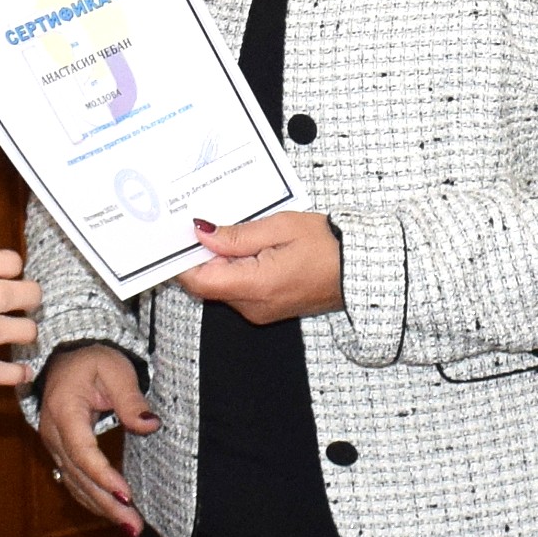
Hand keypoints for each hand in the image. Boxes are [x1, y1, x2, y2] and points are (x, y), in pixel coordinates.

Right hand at [31, 341, 153, 532]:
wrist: (66, 355)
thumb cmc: (93, 360)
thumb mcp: (115, 370)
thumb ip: (131, 399)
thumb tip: (150, 425)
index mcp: (64, 410)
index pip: (83, 452)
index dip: (104, 477)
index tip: (127, 496)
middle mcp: (53, 433)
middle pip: (79, 476)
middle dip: (107, 504)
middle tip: (134, 526)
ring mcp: (54, 445)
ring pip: (76, 484)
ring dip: (102, 508)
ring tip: (130, 528)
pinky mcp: (61, 452)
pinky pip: (75, 481)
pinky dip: (93, 500)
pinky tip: (113, 514)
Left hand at [178, 211, 343, 323]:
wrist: (359, 269)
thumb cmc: (327, 245)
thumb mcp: (280, 227)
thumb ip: (237, 235)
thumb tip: (201, 233)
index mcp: (255, 285)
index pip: (200, 280)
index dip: (183, 259)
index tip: (178, 235)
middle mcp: (253, 306)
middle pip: (207, 285)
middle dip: (201, 257)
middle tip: (206, 224)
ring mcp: (259, 312)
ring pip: (221, 287)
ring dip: (220, 262)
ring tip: (235, 232)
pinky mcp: (266, 310)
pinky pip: (237, 291)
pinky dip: (234, 270)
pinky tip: (248, 249)